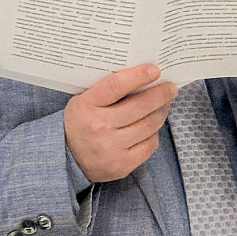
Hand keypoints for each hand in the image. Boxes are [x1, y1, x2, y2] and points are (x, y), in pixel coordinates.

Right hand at [64, 64, 176, 183]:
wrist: (66, 158)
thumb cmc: (80, 123)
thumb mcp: (84, 100)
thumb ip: (108, 89)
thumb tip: (142, 76)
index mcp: (86, 106)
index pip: (116, 85)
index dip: (139, 75)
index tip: (154, 70)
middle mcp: (99, 127)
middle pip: (140, 106)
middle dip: (161, 94)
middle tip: (170, 88)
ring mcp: (111, 148)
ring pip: (149, 125)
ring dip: (160, 112)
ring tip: (162, 106)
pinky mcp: (121, 165)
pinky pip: (149, 145)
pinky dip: (153, 133)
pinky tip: (151, 127)